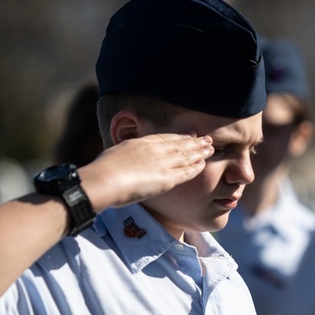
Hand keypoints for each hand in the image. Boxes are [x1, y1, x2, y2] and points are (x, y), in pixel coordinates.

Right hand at [78, 133, 213, 210]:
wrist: (104, 179)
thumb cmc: (103, 170)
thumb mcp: (114, 154)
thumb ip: (125, 155)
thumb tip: (124, 158)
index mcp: (141, 142)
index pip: (165, 138)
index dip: (180, 137)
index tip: (190, 135)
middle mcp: (154, 150)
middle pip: (179, 144)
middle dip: (195, 142)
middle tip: (207, 139)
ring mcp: (162, 163)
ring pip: (186, 155)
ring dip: (199, 152)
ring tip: (211, 149)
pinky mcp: (166, 178)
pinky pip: (185, 172)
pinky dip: (195, 167)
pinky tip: (203, 164)